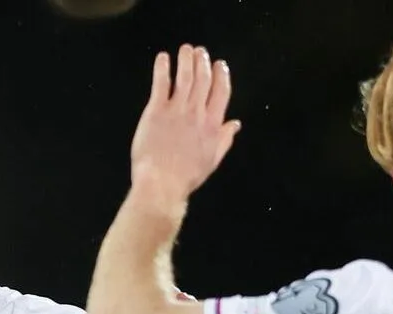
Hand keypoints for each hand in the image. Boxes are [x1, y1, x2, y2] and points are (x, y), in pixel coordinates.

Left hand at [129, 44, 241, 202]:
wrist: (161, 183)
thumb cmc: (187, 176)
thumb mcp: (212, 160)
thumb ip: (224, 139)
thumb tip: (236, 124)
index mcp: (213, 124)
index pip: (222, 92)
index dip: (221, 75)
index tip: (219, 64)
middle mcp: (197, 113)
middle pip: (204, 79)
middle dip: (203, 62)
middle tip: (200, 52)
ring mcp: (177, 110)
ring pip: (185, 77)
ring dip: (187, 60)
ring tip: (186, 49)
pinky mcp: (156, 110)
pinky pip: (161, 83)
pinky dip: (163, 68)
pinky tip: (163, 58)